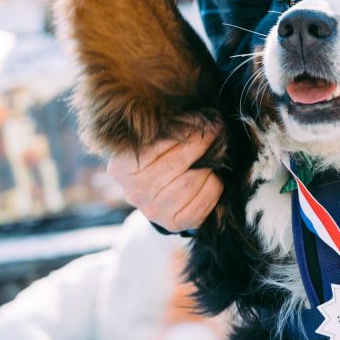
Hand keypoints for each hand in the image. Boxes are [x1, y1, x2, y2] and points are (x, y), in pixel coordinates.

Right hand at [106, 122, 223, 232]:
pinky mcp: (174, 223)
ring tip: (215, 155)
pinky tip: (212, 178)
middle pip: (177, 161)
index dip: (186, 128)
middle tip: (217, 129)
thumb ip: (167, 130)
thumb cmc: (160, 161)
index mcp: (122, 167)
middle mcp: (134, 191)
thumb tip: (200, 117)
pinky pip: (203, 201)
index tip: (205, 119)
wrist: (161, 199)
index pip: (157, 143)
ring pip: (192, 181)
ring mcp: (153, 210)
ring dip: (209, 165)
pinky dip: (214, 186)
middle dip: (202, 142)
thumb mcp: (154, 144)